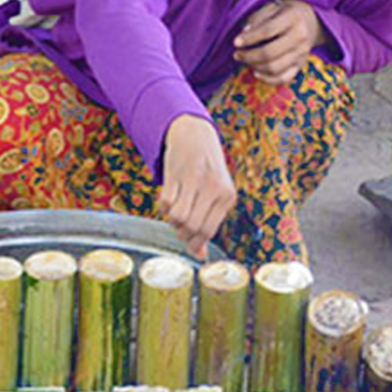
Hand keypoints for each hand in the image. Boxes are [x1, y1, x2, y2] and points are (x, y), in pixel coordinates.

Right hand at [158, 114, 235, 258]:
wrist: (195, 135)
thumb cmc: (208, 171)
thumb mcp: (216, 195)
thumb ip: (209, 223)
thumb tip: (199, 256)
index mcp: (227, 196)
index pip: (209, 231)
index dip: (195, 241)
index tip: (188, 241)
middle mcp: (214, 187)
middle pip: (192, 226)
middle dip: (182, 232)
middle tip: (180, 226)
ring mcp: (195, 179)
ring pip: (177, 217)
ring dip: (172, 220)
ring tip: (176, 211)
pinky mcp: (176, 173)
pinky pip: (165, 203)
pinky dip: (164, 207)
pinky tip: (170, 197)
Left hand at [232, 0, 326, 84]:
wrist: (311, 21)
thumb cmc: (287, 12)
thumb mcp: (273, 7)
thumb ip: (257, 18)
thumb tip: (244, 34)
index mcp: (293, 18)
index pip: (268, 31)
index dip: (250, 38)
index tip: (236, 42)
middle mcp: (300, 37)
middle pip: (270, 53)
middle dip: (249, 56)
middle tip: (237, 54)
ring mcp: (302, 53)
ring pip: (275, 68)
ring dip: (255, 66)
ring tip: (245, 60)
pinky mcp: (300, 65)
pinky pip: (283, 78)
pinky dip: (267, 79)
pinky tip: (256, 72)